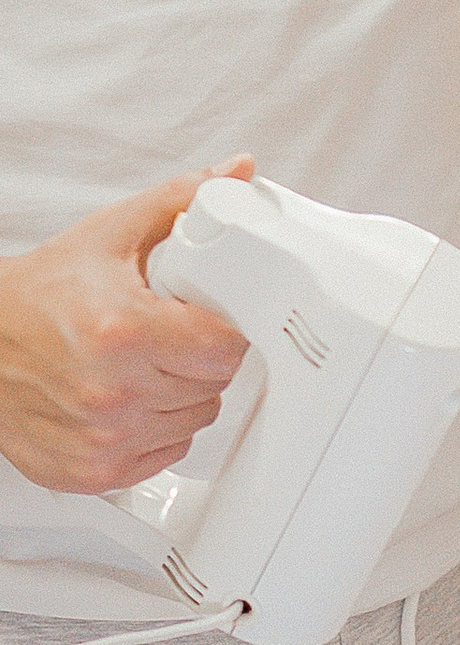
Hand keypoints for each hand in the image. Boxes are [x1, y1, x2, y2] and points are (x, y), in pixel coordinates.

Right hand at [0, 165, 254, 493]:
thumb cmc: (38, 295)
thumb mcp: (110, 234)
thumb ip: (181, 200)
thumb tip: (236, 172)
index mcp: (124, 330)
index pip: (225, 349)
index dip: (224, 330)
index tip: (210, 320)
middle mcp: (112, 391)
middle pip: (213, 385)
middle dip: (201, 357)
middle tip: (171, 336)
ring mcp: (102, 439)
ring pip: (194, 422)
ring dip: (182, 396)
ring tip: (146, 365)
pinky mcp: (91, 473)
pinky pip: (163, 456)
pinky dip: (156, 431)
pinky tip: (131, 399)